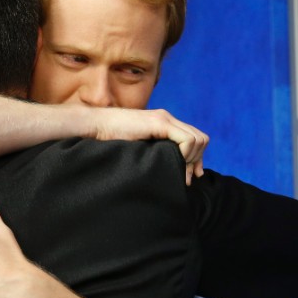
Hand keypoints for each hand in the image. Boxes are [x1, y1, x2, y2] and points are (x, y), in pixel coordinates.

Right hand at [93, 107, 208, 184]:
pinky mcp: (160, 123)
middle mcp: (168, 119)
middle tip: (187, 177)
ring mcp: (165, 119)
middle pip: (202, 138)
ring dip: (192, 159)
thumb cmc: (109, 142)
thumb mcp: (138, 149)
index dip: (198, 158)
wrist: (95, 127)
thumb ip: (154, 154)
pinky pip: (187, 140)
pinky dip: (185, 155)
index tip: (192, 176)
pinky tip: (171, 162)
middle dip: (198, 160)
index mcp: (164, 124)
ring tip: (178, 171)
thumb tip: (168, 171)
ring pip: (198, 139)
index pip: (195, 138)